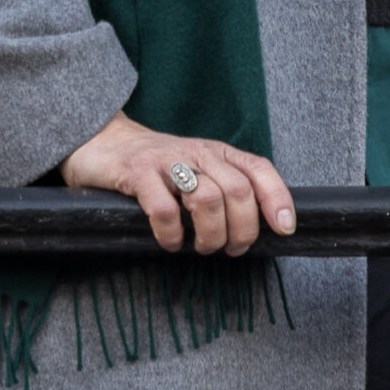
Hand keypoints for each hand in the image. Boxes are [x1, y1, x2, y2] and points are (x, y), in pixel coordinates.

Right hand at [59, 111, 296, 255]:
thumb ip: (224, 187)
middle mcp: (198, 152)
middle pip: (238, 191)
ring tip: (201, 248)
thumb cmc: (158, 165)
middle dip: (242, 229)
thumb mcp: (198, 168)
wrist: (104, 140)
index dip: (277, 198)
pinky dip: (172, 235)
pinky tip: (170, 243)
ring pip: (207, 199)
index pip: (259, 169)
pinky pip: (163, 209)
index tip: (285, 228)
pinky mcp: (137, 173)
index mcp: (218, 153)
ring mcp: (167, 161)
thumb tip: (255, 228)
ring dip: (210, 235)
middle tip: (231, 250)